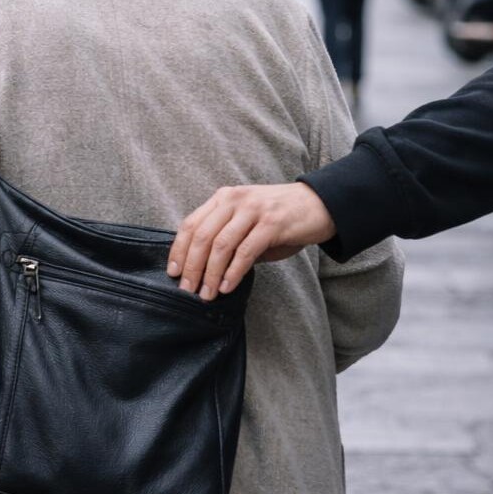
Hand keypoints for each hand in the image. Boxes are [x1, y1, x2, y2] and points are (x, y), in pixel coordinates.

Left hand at [168, 183, 336, 299]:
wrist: (319, 205)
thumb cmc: (281, 219)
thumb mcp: (247, 222)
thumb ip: (227, 238)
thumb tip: (203, 270)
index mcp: (224, 198)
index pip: (191, 223)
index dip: (179, 250)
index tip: (173, 272)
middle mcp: (235, 200)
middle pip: (202, 236)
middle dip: (192, 267)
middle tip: (188, 291)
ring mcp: (254, 210)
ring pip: (221, 245)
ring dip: (211, 274)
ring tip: (207, 294)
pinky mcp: (272, 223)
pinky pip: (246, 251)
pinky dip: (233, 272)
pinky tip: (227, 287)